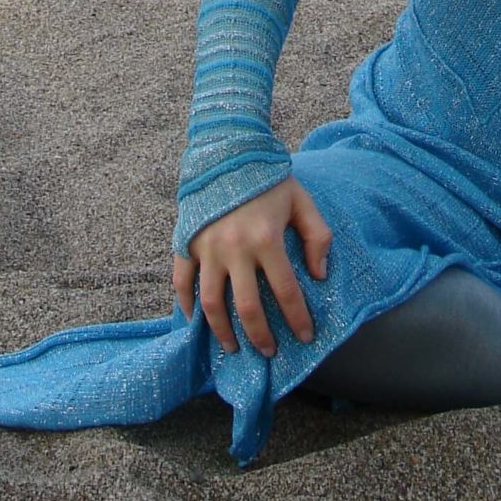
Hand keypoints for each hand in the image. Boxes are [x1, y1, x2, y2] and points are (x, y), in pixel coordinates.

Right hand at [172, 178, 331, 358]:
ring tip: (233, 347)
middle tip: (269, 352)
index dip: (298, 318)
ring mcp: (207, 246)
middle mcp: (235, 247)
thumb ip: (318, 237)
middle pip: (247, 306)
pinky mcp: (187, 242)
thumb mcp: (302, 201)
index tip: (306, 337)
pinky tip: (195, 321)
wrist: (228, 149)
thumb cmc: (268, 178)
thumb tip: (319, 275)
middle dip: (260, 335)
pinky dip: (185, 304)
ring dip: (222, 330)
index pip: (286, 291)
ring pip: (211, 302)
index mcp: (266, 237)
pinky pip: (181, 281)